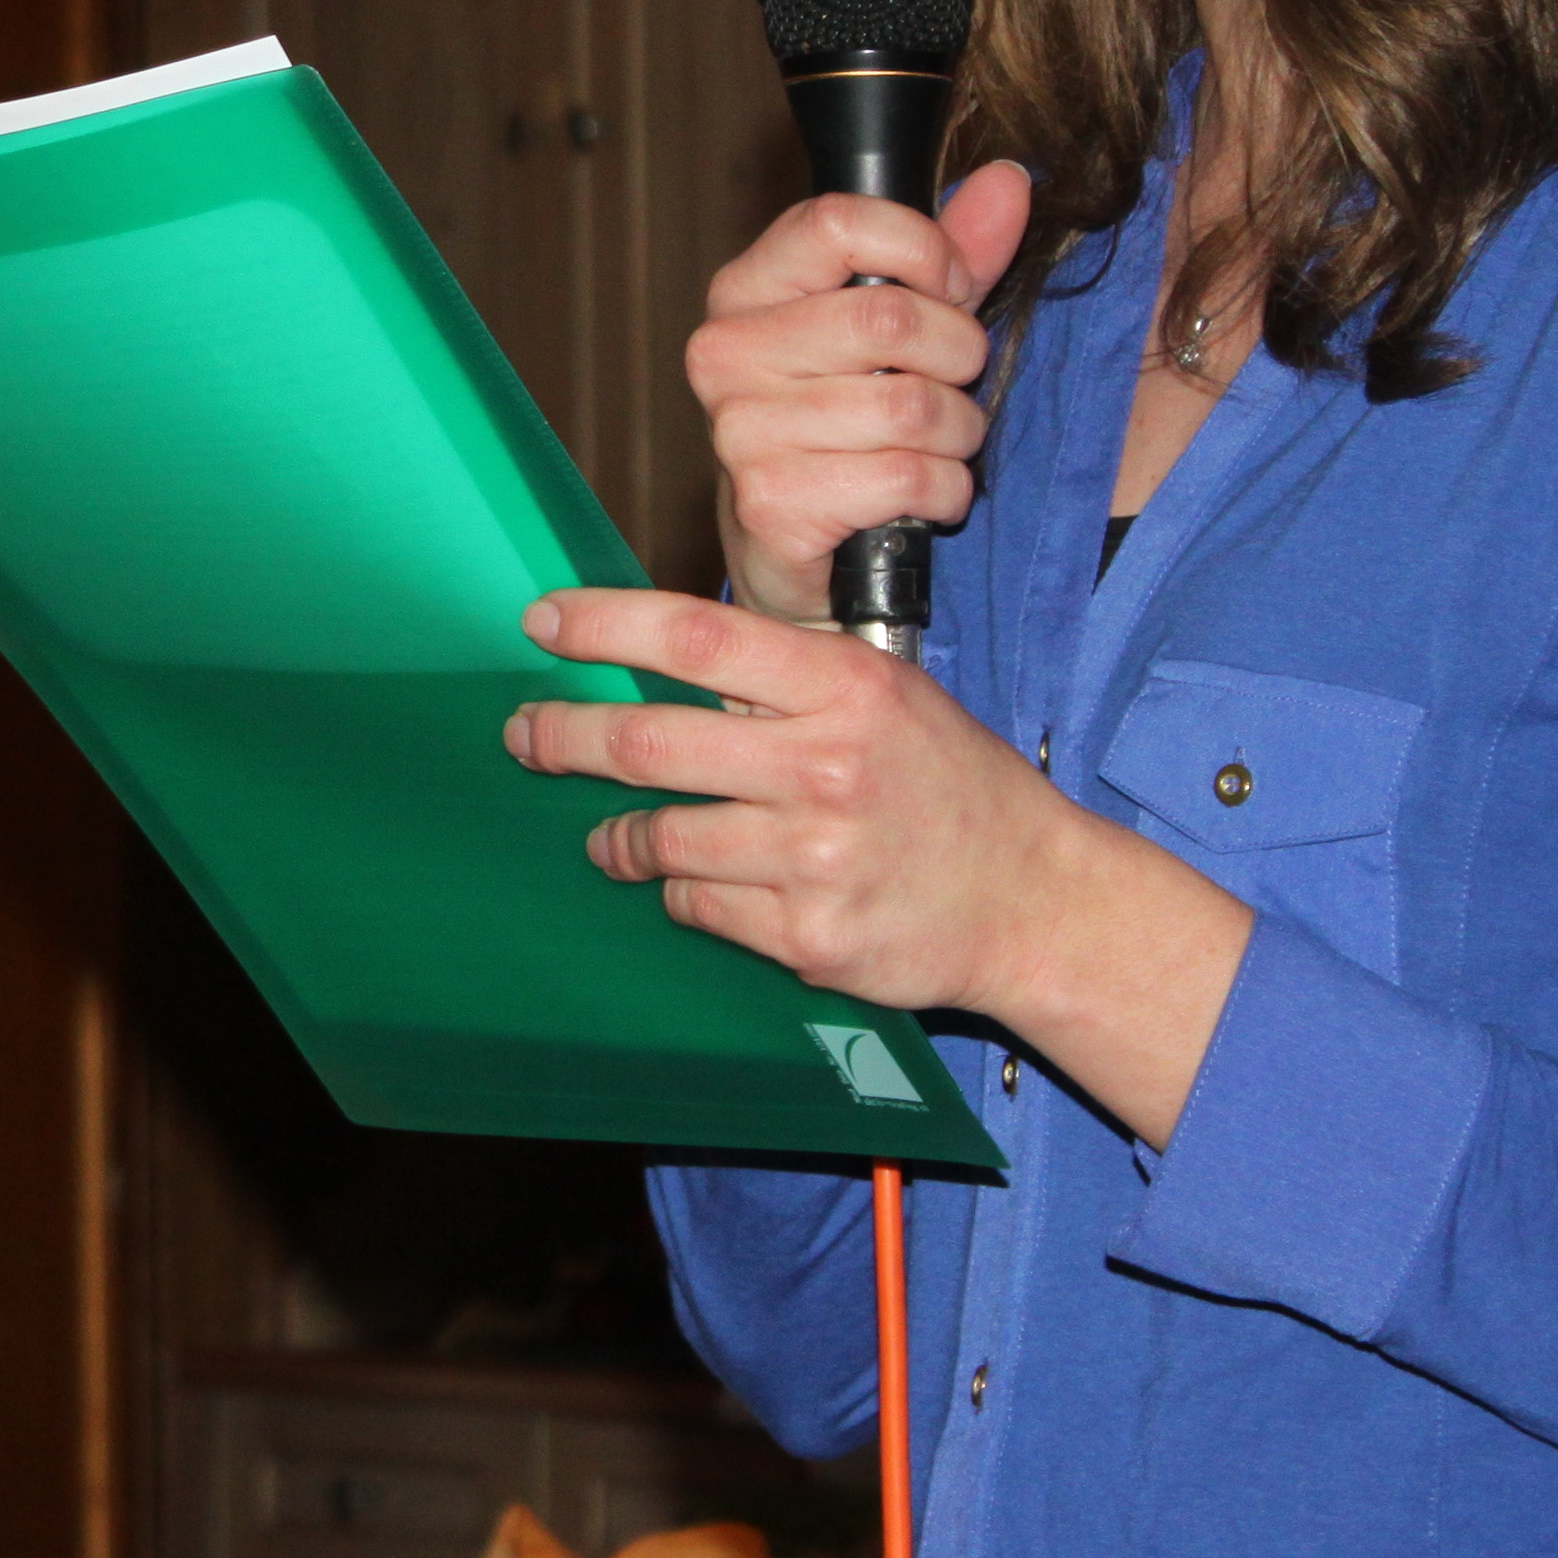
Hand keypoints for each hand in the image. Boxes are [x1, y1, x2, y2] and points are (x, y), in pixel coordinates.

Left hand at [505, 587, 1251, 1143]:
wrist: (1034, 899)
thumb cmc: (948, 784)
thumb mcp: (884, 697)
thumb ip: (784, 677)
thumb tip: (657, 653)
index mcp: (846, 687)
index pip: (697, 638)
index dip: (605, 625)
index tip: (541, 621)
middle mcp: (826, 766)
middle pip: (649, 743)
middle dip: (563, 737)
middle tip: (523, 736)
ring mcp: (815, 858)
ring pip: (661, 838)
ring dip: (617, 838)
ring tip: (608, 838)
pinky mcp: (807, 936)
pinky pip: (697, 906)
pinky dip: (682, 894)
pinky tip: (700, 884)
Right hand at [691, 162, 1034, 622]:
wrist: (800, 547)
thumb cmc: (852, 420)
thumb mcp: (902, 325)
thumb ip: (954, 252)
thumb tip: (1009, 180)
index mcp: (746, 290)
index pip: (837, 222)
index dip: (922, 248)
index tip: (948, 286)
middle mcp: (725, 353)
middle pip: (887, 316)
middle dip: (957, 354)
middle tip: (952, 381)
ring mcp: (740, 431)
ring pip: (909, 406)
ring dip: (957, 432)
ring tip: (940, 443)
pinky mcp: (771, 504)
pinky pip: (906, 476)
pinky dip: (944, 490)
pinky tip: (924, 493)